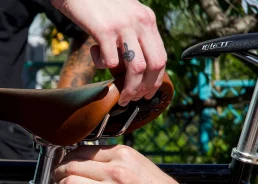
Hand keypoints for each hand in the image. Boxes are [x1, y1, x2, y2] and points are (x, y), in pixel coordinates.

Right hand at [51, 0, 166, 105]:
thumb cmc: (97, 4)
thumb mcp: (124, 15)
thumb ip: (133, 35)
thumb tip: (134, 66)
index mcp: (148, 20)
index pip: (161, 57)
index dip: (156, 80)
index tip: (147, 93)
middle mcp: (140, 22)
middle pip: (154, 65)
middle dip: (145, 88)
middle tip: (134, 99)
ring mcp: (123, 26)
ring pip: (136, 68)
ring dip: (130, 88)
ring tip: (120, 96)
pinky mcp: (104, 30)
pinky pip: (110, 61)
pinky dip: (103, 66)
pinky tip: (96, 56)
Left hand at [54, 145, 189, 183]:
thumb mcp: (137, 162)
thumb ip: (113, 158)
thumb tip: (87, 156)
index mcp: (122, 155)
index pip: (81, 151)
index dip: (67, 158)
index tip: (64, 164)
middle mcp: (117, 172)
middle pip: (72, 166)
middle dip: (59, 173)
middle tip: (58, 178)